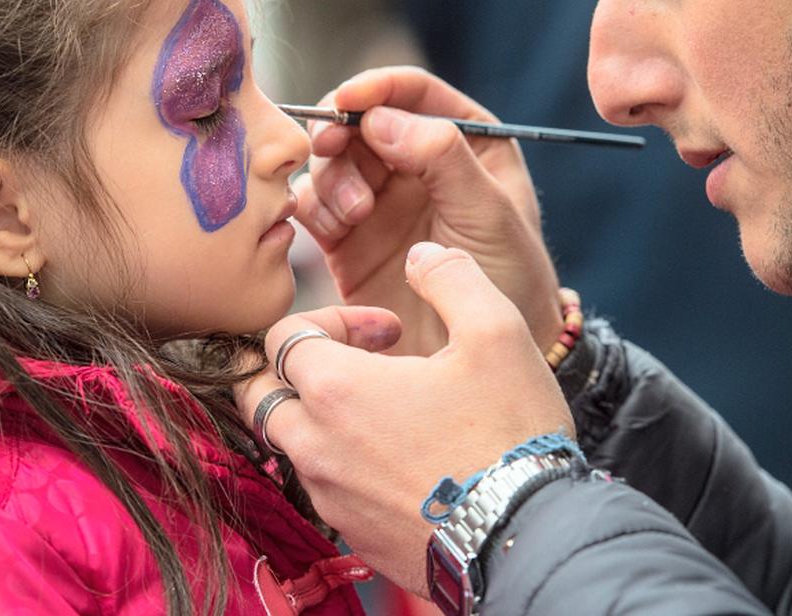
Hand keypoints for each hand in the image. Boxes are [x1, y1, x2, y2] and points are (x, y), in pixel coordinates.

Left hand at [238, 243, 573, 595]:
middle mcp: (315, 446)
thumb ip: (451, 276)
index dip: (331, 319)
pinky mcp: (351, 535)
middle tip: (363, 366)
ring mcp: (329, 497)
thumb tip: (421, 253)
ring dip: (322, 418)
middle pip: (263, 393)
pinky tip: (401, 459)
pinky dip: (343, 465)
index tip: (386, 330)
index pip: (281, 336)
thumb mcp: (497, 332)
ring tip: (388, 412)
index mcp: (335, 389)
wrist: (529, 539)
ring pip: (290, 444)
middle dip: (300, 369)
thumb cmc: (511, 434)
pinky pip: (323, 489)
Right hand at [294, 66, 560, 356]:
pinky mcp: (347, 238)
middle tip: (330, 148)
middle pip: (360, 121)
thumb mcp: (488, 213)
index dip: (376, 88)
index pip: (414, 92)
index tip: (348, 100)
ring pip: (332, 161)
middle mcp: (415, 163)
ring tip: (355, 216)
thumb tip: (379, 117)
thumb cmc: (509, 279)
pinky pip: (313, 205)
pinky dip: (313, 208)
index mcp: (462, 140)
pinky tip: (334, 231)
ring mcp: (378, 199)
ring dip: (332, 178)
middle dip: (340, 130)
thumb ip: (441, 158)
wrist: (484, 363)